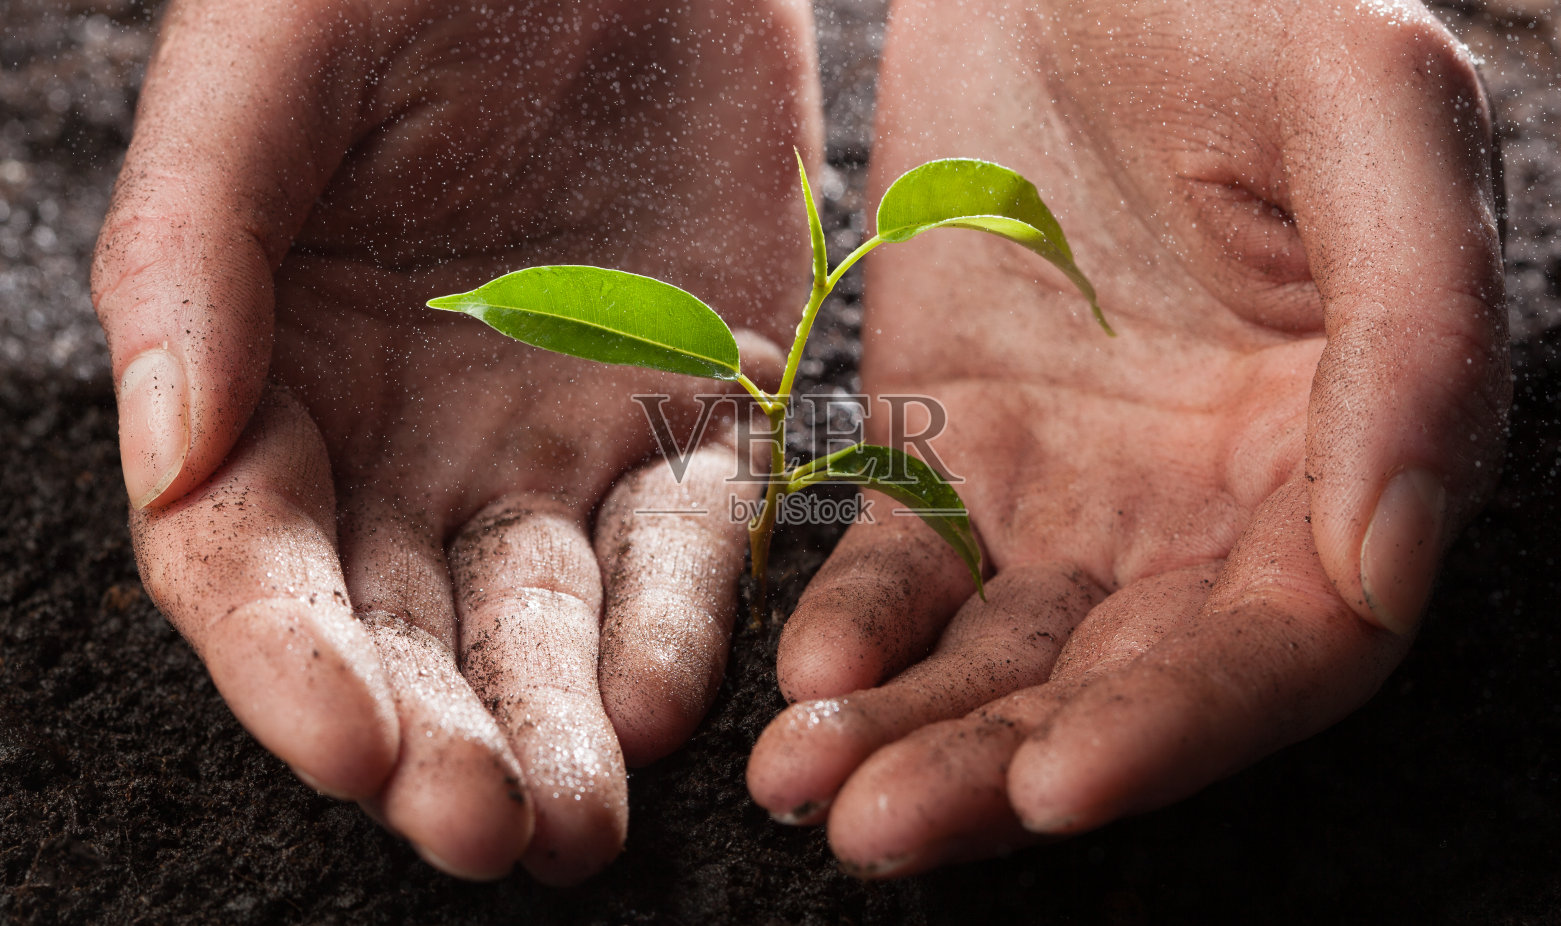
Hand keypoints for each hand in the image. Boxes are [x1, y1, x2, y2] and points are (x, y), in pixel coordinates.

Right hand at [93, 0, 819, 882]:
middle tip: (488, 828)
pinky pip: (690, 539)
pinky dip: (683, 620)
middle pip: (409, 626)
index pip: (259, 564)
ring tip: (581, 818)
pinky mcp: (691, 406)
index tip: (354, 747)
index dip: (294, 667)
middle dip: (444, 737)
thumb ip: (192, 250)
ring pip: (552, 615)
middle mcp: (409, 434)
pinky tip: (669, 698)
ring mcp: (555, 432)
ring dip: (564, 722)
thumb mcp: (269, 70)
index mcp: (273, 372)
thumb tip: (163, 448)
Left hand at [747, 0, 1505, 875]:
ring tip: (804, 785)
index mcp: (1349, 444)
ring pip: (1003, 649)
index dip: (1181, 728)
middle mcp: (1216, 497)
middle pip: (1121, 682)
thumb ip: (1418, 336)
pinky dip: (855, 625)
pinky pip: (906, 562)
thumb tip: (1386, 567)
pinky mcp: (959, 437)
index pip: (1284, 643)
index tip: (1062, 781)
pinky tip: (803, 671)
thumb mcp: (1368, 112)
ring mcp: (1080, 480)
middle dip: (1004, 765)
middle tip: (875, 829)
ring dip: (910, 726)